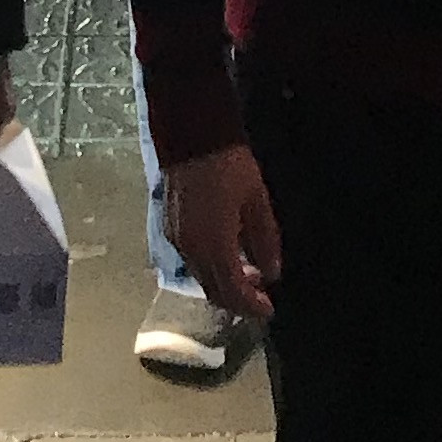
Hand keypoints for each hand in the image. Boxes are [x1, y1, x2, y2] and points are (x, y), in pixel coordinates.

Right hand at [167, 142, 281, 323]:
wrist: (191, 133)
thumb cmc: (230, 165)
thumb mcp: (257, 201)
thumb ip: (266, 240)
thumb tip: (272, 272)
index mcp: (215, 248)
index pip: (234, 294)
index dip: (253, 306)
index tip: (270, 309)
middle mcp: (191, 252)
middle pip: (214, 292)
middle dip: (238, 300)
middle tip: (260, 294)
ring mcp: (177, 240)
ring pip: (201, 278)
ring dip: (223, 283)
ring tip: (247, 273)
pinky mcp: (169, 228)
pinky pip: (191, 261)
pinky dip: (210, 268)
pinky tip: (226, 254)